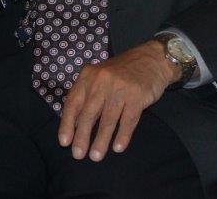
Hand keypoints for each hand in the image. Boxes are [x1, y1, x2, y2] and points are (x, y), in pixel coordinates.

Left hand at [58, 40, 179, 161]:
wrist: (152, 59)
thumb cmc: (122, 72)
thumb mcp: (100, 77)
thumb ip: (87, 96)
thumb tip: (75, 125)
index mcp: (88, 76)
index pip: (73, 102)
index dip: (67, 123)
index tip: (64, 142)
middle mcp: (102, 81)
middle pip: (89, 113)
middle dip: (82, 136)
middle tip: (78, 155)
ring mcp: (121, 88)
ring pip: (108, 119)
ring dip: (101, 140)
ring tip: (96, 156)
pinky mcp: (138, 96)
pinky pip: (128, 119)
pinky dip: (123, 135)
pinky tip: (118, 148)